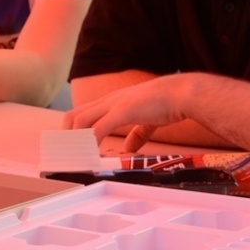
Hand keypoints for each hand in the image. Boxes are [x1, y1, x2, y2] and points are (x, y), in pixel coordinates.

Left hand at [64, 76, 188, 150]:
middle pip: (74, 115)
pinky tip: (91, 154)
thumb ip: (137, 134)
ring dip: (74, 140)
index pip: (82, 112)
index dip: (73, 130)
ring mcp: (115, 104)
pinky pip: (99, 128)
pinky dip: (91, 142)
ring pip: (81, 120)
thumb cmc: (168, 103)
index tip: (70, 146)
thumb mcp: (148, 120)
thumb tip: (130, 148)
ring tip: (74, 156)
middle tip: (66, 155)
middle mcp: (109, 100)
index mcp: (113, 101)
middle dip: (66, 136)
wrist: (183, 93)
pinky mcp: (123, 111)